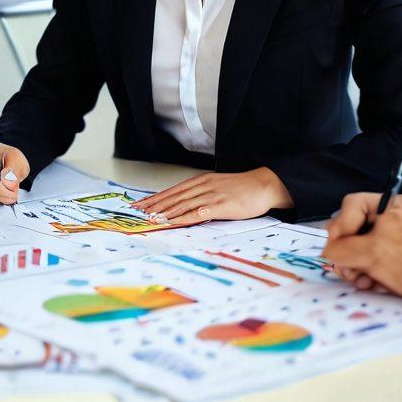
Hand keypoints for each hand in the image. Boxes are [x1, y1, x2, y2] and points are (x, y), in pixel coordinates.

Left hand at [132, 168, 293, 225]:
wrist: (263, 185)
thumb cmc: (243, 188)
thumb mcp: (219, 186)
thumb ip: (204, 194)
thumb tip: (189, 205)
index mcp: (201, 180)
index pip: (173, 190)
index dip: (156, 197)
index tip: (141, 204)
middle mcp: (203, 185)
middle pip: (173, 196)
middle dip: (153, 205)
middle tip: (138, 211)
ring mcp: (210, 195)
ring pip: (182, 204)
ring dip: (164, 212)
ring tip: (150, 218)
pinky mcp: (220, 205)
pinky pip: (197, 213)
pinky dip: (183, 217)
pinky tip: (174, 222)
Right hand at [323, 194, 401, 299]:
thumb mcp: (372, 254)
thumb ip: (343, 249)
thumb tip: (325, 252)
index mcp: (391, 204)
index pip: (352, 205)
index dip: (340, 226)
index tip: (336, 248)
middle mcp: (393, 215)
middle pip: (355, 228)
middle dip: (347, 252)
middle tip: (345, 270)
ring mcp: (397, 234)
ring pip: (362, 244)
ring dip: (355, 265)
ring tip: (359, 280)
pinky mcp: (399, 252)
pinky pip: (374, 255)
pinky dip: (368, 269)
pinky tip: (370, 283)